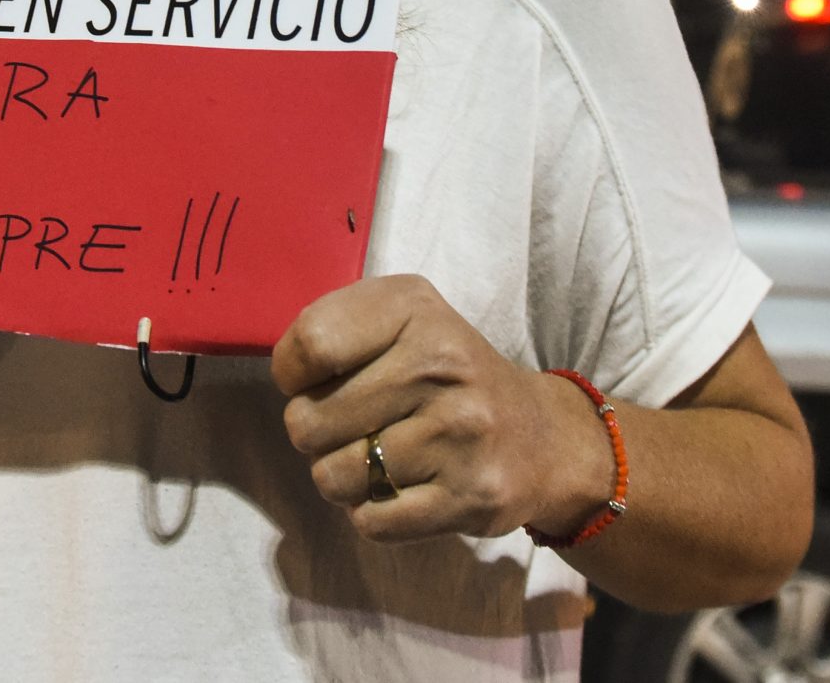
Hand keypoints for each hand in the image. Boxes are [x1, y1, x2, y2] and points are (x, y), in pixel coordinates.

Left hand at [272, 274, 612, 542]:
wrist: (545, 438)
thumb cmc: (450, 377)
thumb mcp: (405, 321)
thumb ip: (338, 330)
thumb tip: (284, 375)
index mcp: (416, 309)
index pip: (311, 343)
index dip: (293, 373)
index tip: (316, 380)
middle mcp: (442, 365)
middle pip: (308, 420)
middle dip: (316, 432)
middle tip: (357, 426)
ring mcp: (459, 434)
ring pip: (332, 477)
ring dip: (343, 477)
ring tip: (381, 458)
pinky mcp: (471, 497)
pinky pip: (370, 521)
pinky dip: (374, 513)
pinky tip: (406, 489)